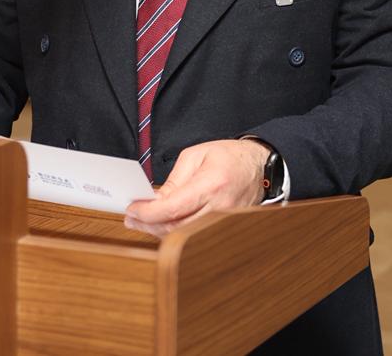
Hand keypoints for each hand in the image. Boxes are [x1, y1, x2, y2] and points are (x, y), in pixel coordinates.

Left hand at [123, 139, 268, 237]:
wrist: (260, 167)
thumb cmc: (231, 157)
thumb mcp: (197, 155)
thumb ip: (174, 180)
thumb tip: (154, 200)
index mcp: (211, 185)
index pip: (174, 208)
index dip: (148, 212)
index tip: (132, 209)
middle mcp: (219, 208)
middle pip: (176, 228)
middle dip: (148, 224)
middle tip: (131, 217)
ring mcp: (223, 222)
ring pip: (183, 235)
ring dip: (158, 229)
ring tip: (141, 221)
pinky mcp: (223, 228)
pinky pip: (193, 234)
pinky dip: (174, 230)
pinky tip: (162, 223)